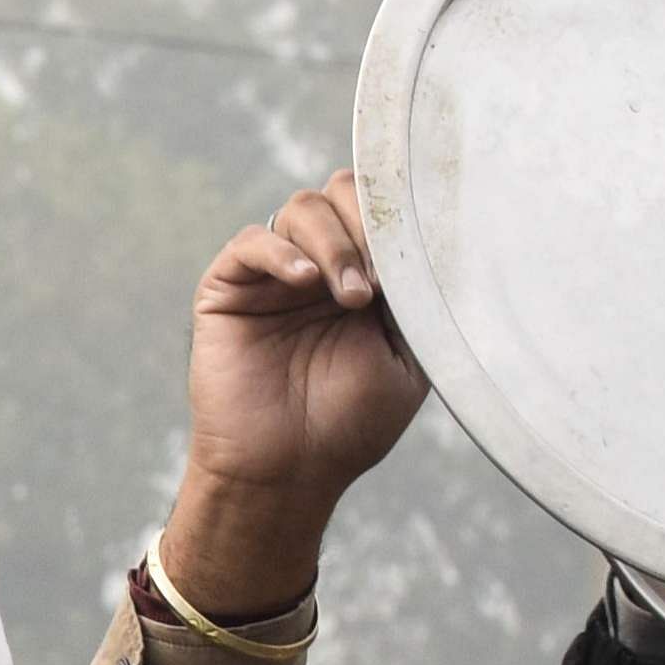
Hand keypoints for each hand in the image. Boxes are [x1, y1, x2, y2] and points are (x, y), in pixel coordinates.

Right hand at [159, 177, 432, 624]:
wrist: (286, 473)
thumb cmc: (349, 425)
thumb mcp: (409, 356)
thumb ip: (418, 295)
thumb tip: (436, 235)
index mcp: (364, 276)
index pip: (382, 209)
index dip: (398, 216)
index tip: (413, 257)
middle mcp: (319, 266)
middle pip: (343, 191)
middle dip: (368, 223)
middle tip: (379, 282)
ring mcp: (273, 276)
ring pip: (303, 208)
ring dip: (334, 243)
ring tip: (351, 298)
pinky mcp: (228, 289)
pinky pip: (252, 242)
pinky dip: (281, 252)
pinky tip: (303, 283)